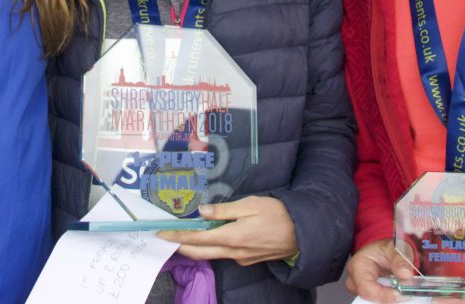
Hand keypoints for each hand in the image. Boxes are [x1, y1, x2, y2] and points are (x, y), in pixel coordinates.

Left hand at [156, 196, 296, 264]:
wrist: (302, 234)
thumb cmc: (279, 215)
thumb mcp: (251, 205)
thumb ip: (225, 210)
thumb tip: (202, 212)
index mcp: (233, 237)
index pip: (198, 239)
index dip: (178, 237)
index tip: (162, 234)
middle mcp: (234, 252)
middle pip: (200, 252)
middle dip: (180, 246)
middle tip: (165, 238)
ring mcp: (241, 258)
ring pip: (211, 254)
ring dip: (195, 247)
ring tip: (182, 237)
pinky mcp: (247, 259)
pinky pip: (224, 254)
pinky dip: (211, 247)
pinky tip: (208, 238)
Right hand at [345, 238, 413, 303]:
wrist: (386, 252)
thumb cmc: (386, 249)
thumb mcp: (395, 247)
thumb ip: (401, 259)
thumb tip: (405, 274)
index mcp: (358, 266)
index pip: (366, 289)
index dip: (384, 295)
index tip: (401, 294)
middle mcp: (355, 281)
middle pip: (369, 299)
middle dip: (388, 299)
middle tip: (406, 294)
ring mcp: (361, 290)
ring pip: (374, 303)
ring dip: (390, 300)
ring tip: (404, 292)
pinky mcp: (370, 296)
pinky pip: (379, 302)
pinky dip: (391, 300)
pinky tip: (400, 294)